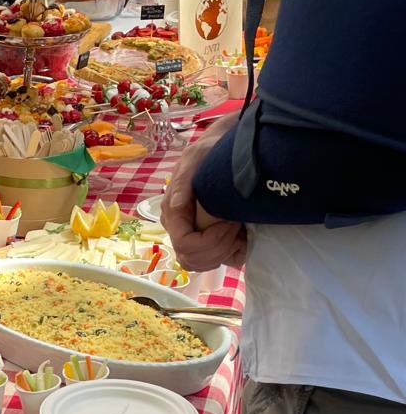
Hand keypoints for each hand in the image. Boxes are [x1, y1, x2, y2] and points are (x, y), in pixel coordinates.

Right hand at [160, 120, 247, 271]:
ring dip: (223, 253)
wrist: (223, 148)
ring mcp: (192, 235)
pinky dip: (228, 255)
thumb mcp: (196, 158)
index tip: (229, 223)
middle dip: (218, 248)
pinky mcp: (207, 239)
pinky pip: (212, 262)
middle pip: (191, 259)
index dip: (208, 242)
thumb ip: (183, 182)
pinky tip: (240, 237)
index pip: (184, 244)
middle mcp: (179, 228)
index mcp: (173, 212)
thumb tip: (175, 206)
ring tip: (239, 231)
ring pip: (200, 265)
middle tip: (237, 226)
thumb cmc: (209, 152)